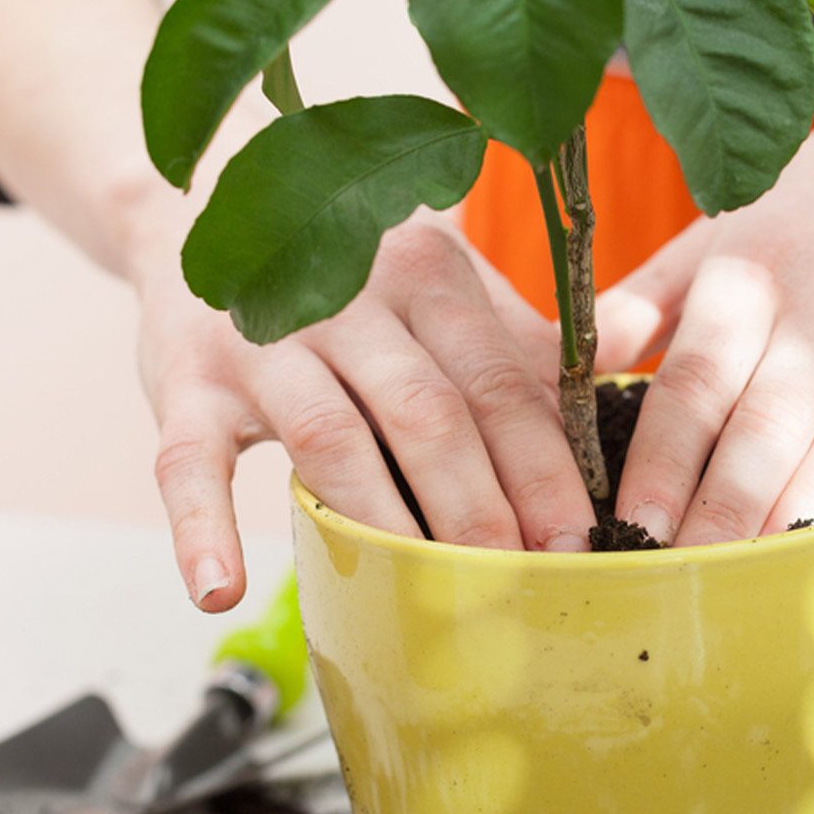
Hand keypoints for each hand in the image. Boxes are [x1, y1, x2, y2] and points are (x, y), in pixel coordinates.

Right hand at [134, 214, 595, 611]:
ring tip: (421, 601)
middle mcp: (349, 300)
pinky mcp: (184, 379)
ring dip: (382, 523)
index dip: (544, 467)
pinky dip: (201, 525)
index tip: (581, 541)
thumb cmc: (353, 273)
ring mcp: (262, 340)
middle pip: (428, 414)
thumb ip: (519, 337)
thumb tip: (629, 367)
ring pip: (333, 439)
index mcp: (428, 277)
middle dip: (480, 509)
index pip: (499, 382)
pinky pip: (188, 458)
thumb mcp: (442, 282)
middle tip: (518, 587)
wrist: (213, 212)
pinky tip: (223, 589)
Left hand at [594, 64, 813, 545]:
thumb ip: (645, 303)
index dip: (659, 456)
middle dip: (726, 498)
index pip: (693, 378)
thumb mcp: (720, 237)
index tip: (627, 526)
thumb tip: (563, 357)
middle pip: (768, 412)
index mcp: (748, 277)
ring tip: (786, 564)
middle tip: (688, 575)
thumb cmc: (813, 220)